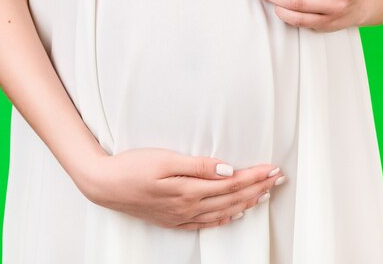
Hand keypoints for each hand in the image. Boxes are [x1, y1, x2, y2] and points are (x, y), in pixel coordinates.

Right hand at [75, 148, 286, 229]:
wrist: (104, 185)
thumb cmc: (132, 167)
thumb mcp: (164, 159)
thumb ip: (198, 165)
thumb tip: (227, 169)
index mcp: (189, 190)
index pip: (232, 183)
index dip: (255, 176)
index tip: (273, 169)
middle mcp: (189, 207)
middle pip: (232, 198)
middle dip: (258, 188)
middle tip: (278, 179)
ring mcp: (181, 216)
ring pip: (223, 212)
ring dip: (247, 202)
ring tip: (265, 194)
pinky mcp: (173, 220)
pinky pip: (206, 223)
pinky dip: (225, 218)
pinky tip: (234, 214)